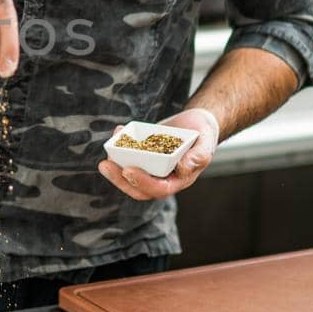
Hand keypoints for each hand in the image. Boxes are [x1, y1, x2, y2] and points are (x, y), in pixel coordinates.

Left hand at [98, 107, 220, 200]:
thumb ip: (199, 156)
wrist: (197, 123)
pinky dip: (120, 146)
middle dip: (119, 179)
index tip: (128, 170)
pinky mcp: (144, 155)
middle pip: (138, 187)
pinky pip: (129, 156)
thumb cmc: (204, 135)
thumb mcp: (206, 143)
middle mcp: (162, 177)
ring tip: (107, 153)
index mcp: (178, 180)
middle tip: (105, 165)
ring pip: (129, 174)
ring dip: (115, 167)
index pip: (158, 189)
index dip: (142, 183)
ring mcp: (151, 167)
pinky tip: (118, 131)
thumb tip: (183, 168)